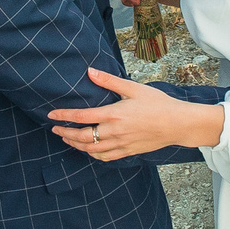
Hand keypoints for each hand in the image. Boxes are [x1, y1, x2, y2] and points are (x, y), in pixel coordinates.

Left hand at [50, 68, 223, 160]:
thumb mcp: (133, 88)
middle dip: (65, 133)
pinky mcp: (128, 151)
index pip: (81, 116)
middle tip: (55, 130)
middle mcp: (114, 132)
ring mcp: (121, 144)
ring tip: (67, 139)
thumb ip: (109, 81)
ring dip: (76, 145)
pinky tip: (88, 150)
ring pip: (91, 149)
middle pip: (82, 137)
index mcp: (114, 114)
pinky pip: (104, 157)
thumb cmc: (158, 104)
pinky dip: (92, 154)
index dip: (64, 116)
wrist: (177, 124)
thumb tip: (90, 71)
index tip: (51, 116)